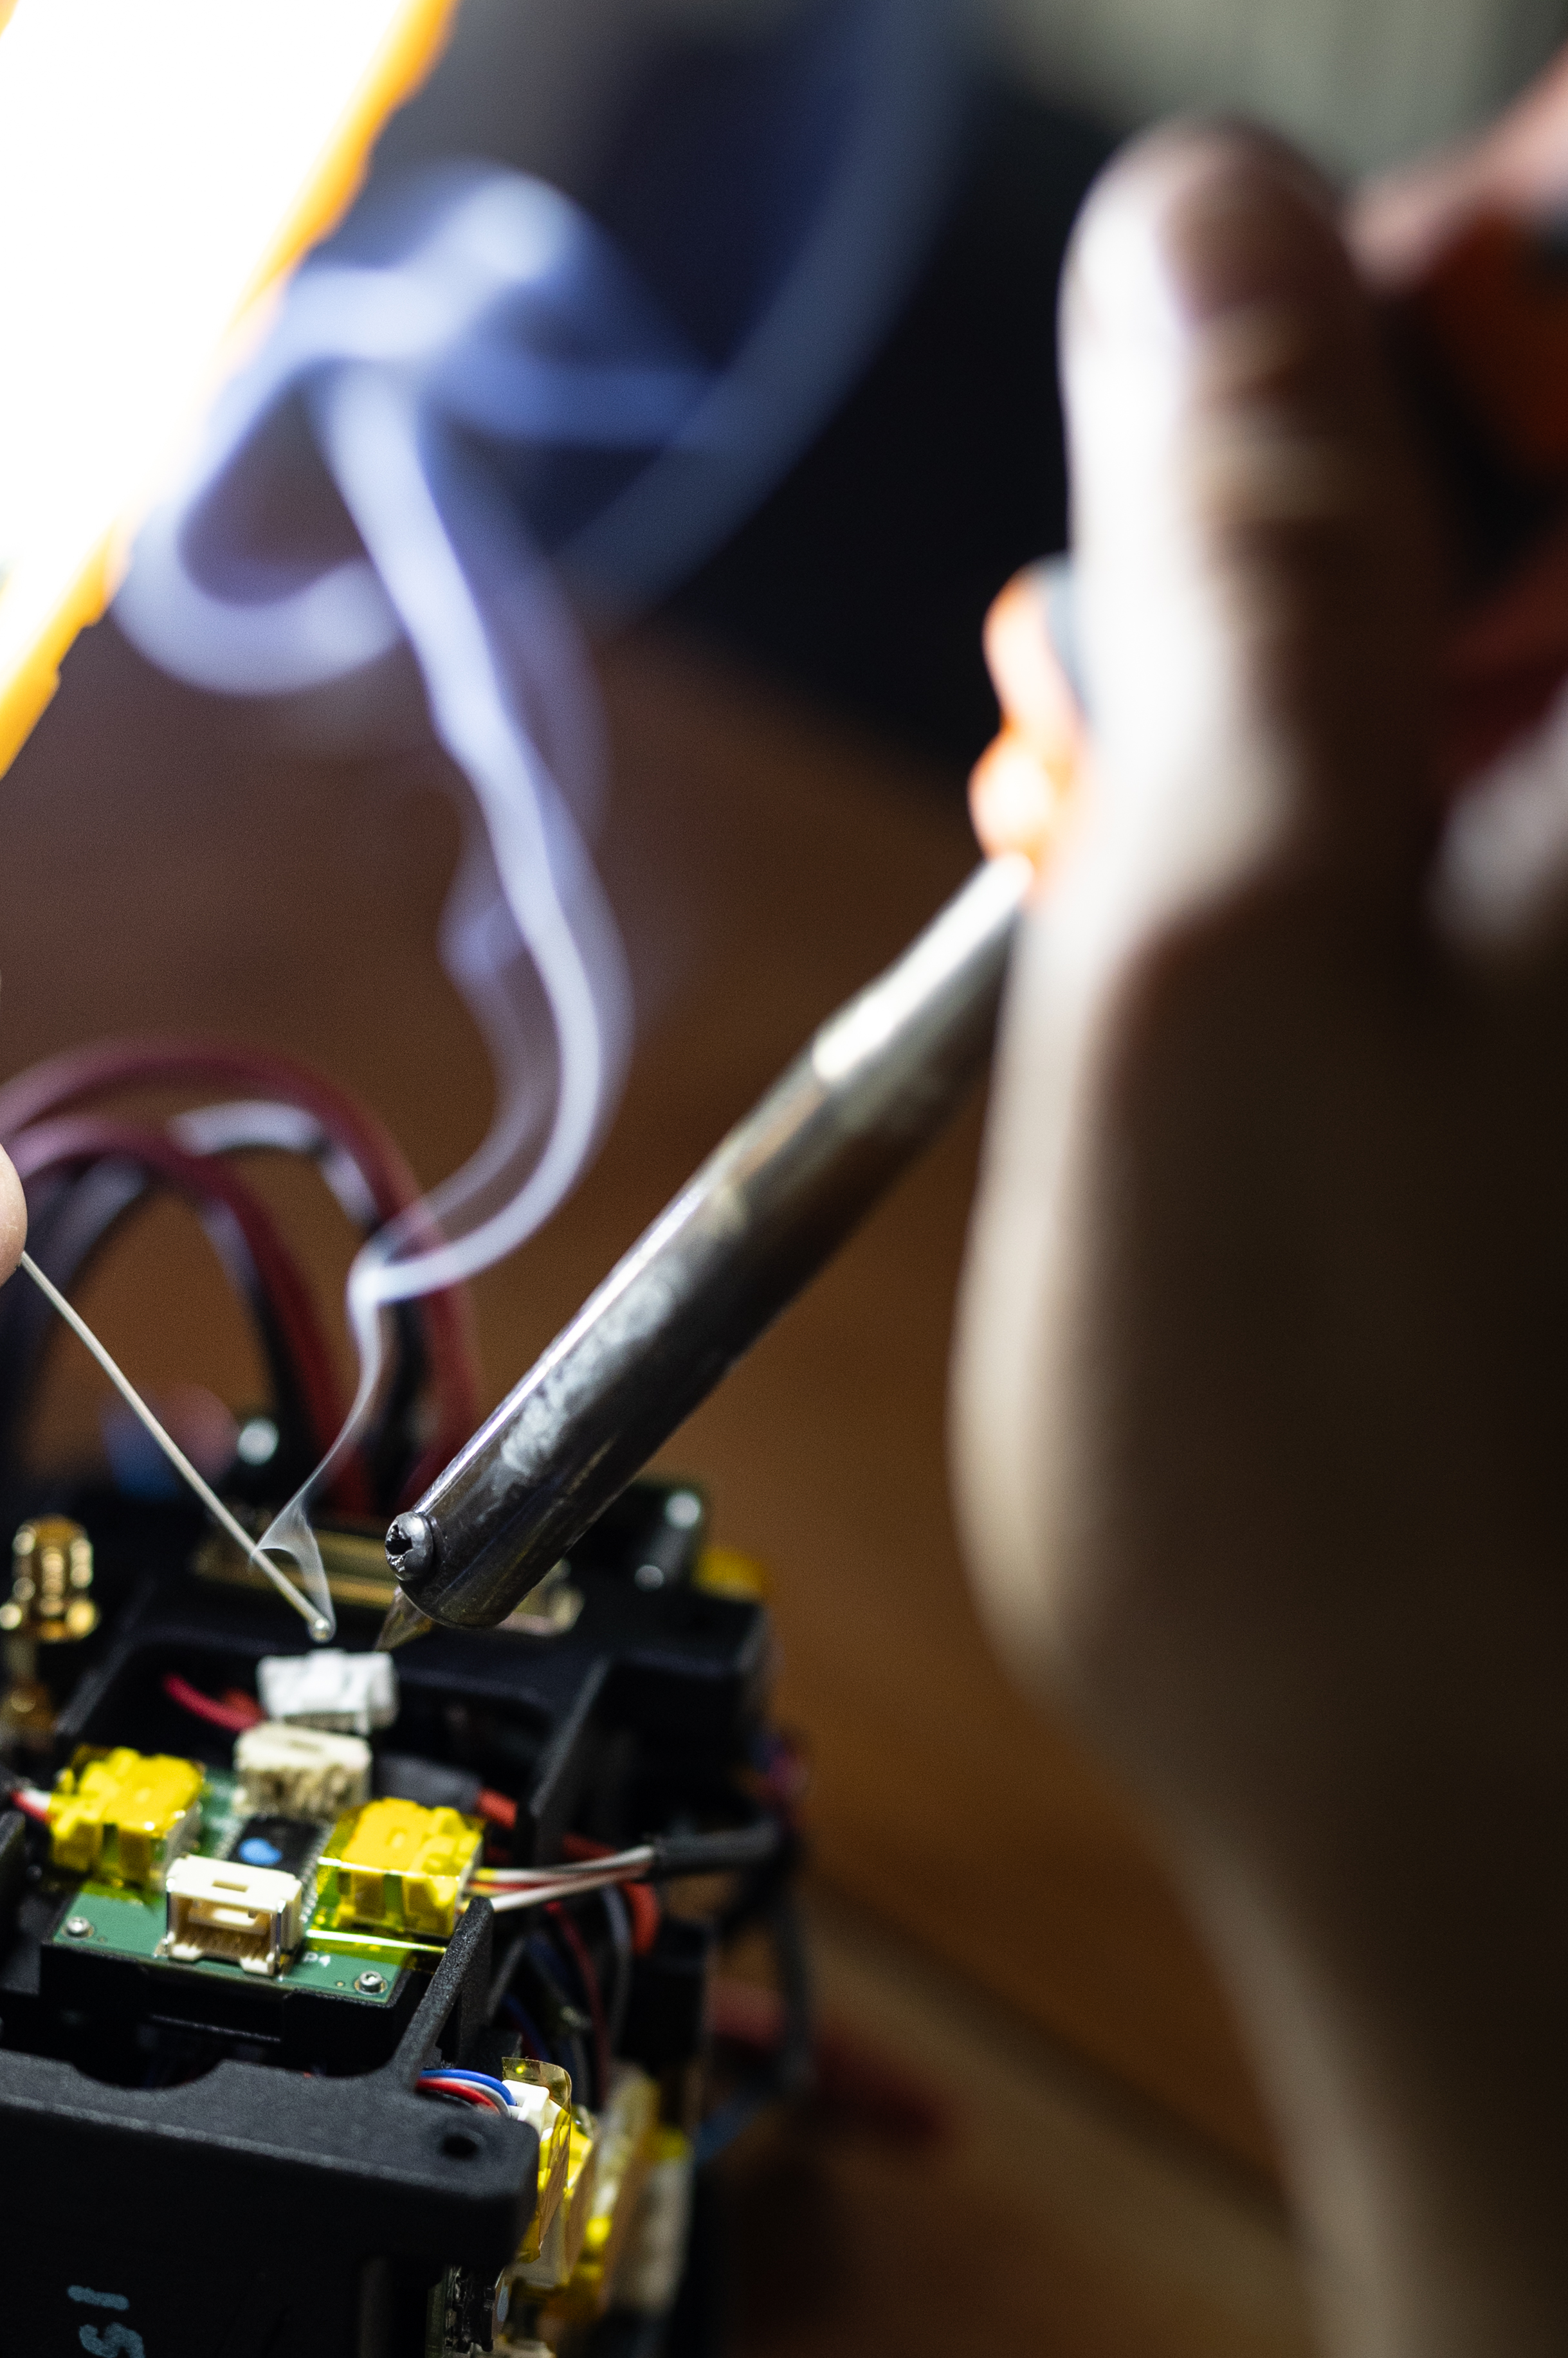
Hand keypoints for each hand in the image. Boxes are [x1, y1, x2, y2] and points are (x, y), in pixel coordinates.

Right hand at [952, 108, 1567, 2357]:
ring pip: (1509, 657)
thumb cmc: (1342, 1470)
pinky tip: (1191, 936)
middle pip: (1556, 464)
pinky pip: (1499, 844)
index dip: (1419, 278)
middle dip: (1317, 503)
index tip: (1240, 411)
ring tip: (1086, 843)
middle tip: (1089, 692)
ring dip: (1286, 692)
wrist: (1498, 1866)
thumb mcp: (1208, 940)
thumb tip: (1195, 241)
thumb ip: (1230, 532)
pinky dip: (1338, 837)